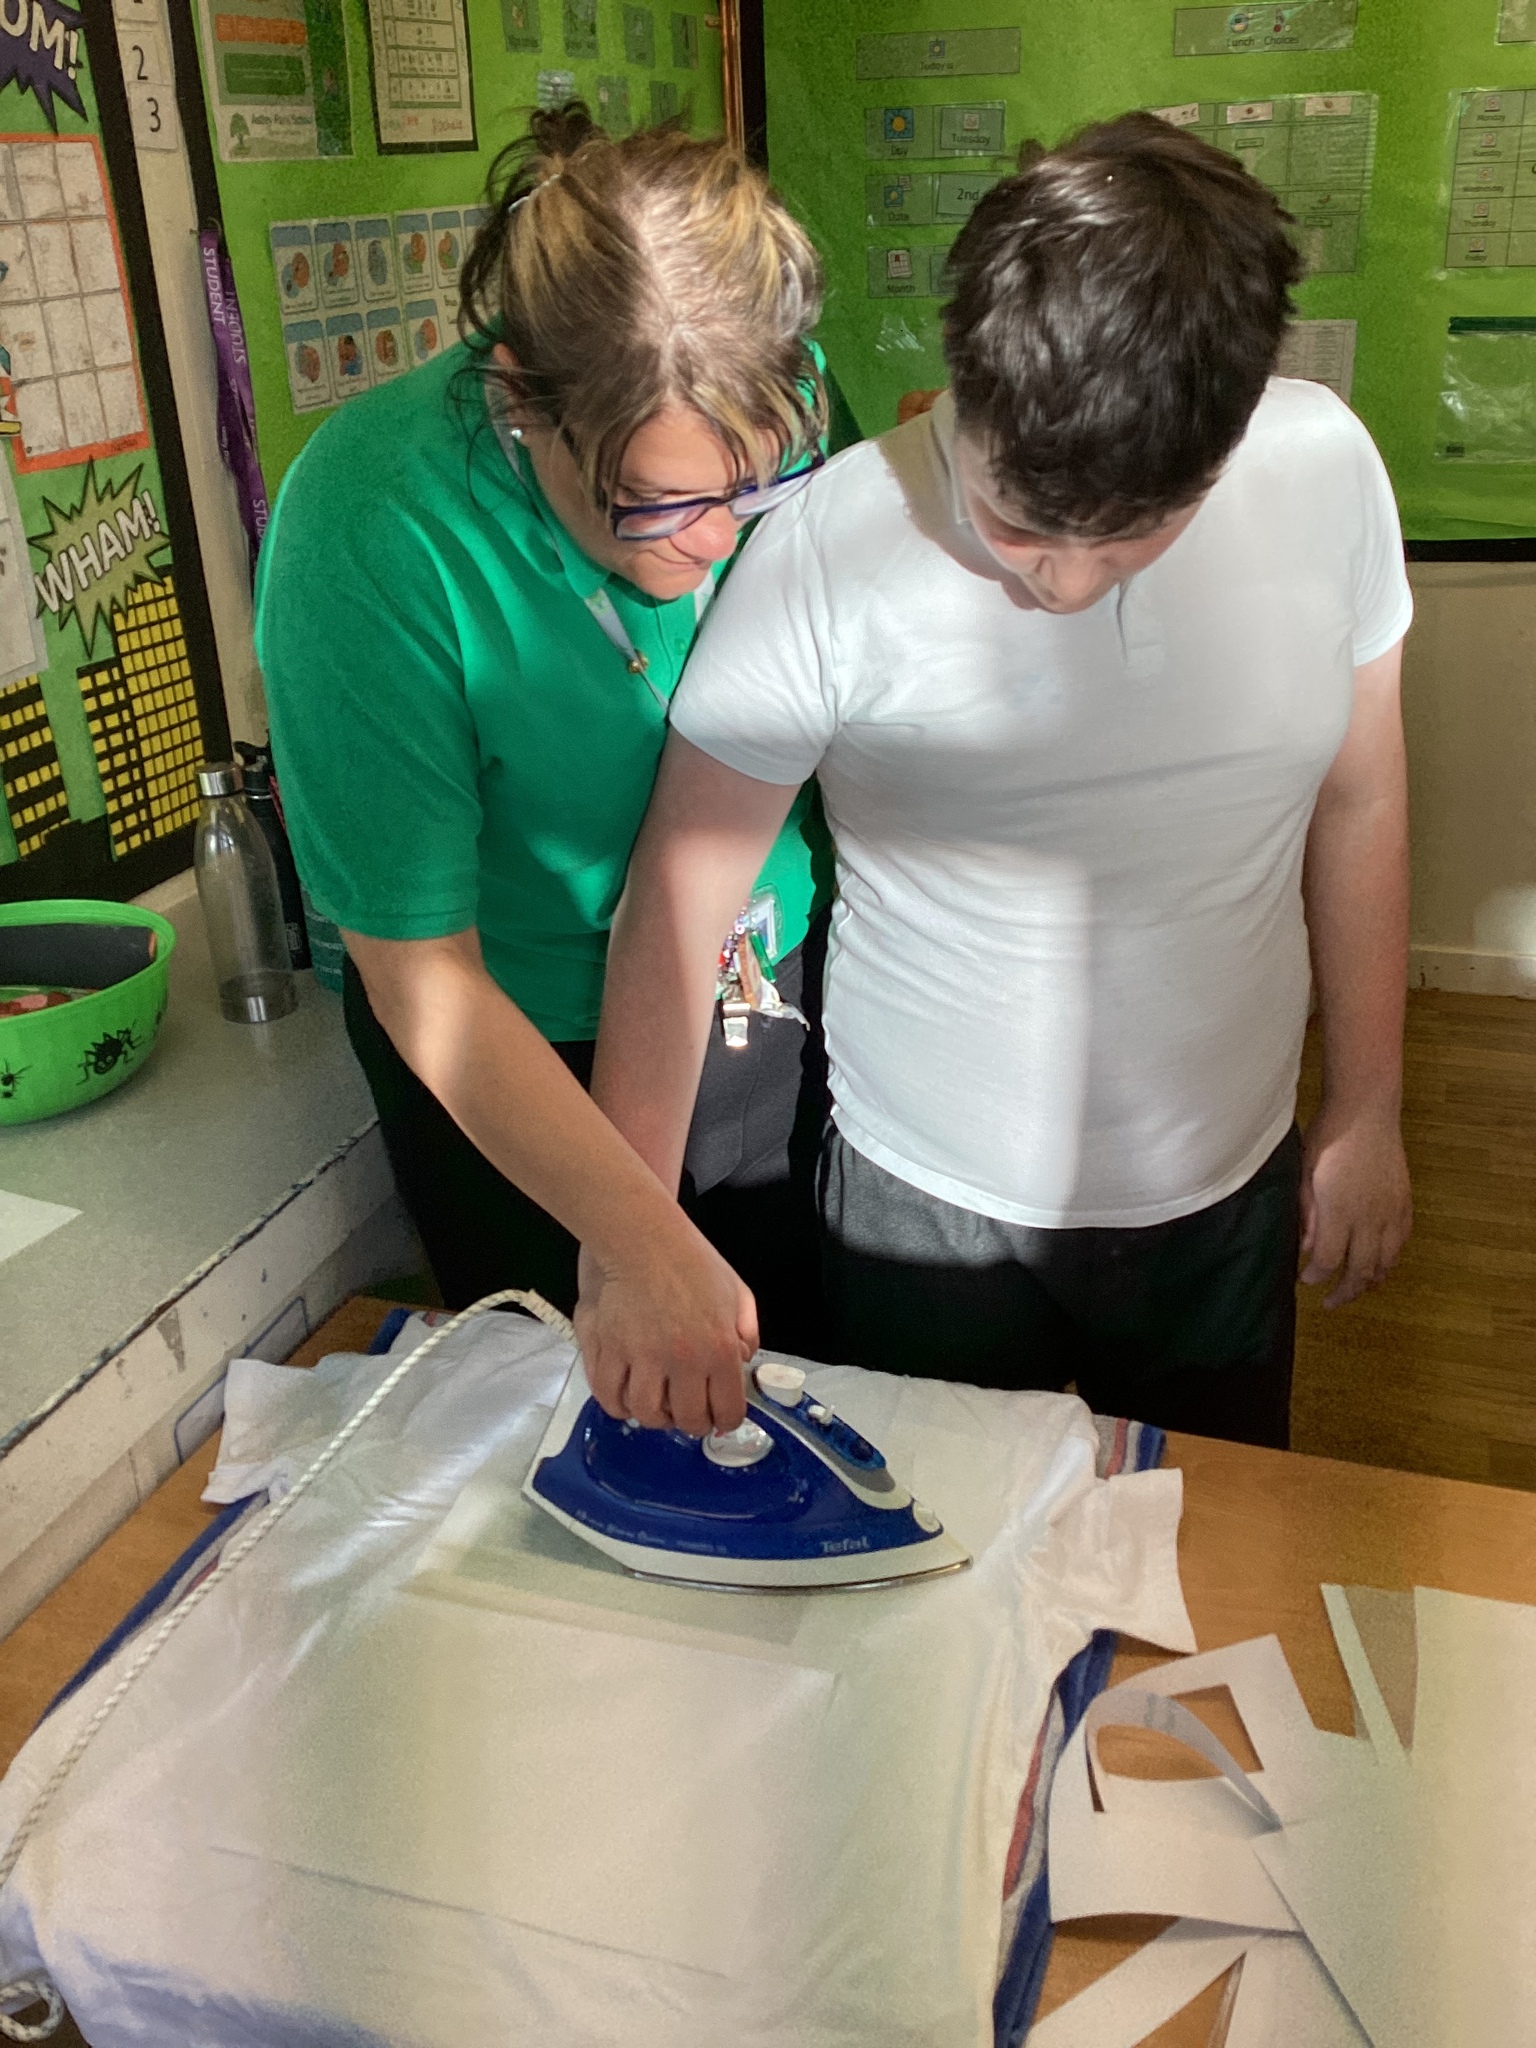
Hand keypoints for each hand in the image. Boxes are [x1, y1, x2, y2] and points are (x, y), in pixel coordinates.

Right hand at [574, 1212, 757, 1435]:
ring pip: (648, 1415)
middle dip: (691, 1423)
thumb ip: (748, 1333)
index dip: (724, 1421)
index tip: (719, 1419)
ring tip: (658, 1405)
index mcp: (719, 1349)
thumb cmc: (690, 1261)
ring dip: (655, 1417)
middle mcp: (683, 1361)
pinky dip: (618, 1405)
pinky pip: (610, 1396)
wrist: (643, 1238)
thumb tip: (743, 1362)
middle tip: (688, 1413)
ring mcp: (643, 1358)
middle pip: (687, 1420)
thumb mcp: (738, 1294)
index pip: (727, 1411)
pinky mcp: (610, 1351)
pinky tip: (627, 1397)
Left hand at [1299, 1103, 1411, 1308]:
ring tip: (1356, 1289)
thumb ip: (1306, 1214)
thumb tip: (1305, 1247)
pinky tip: (1379, 1263)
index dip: (1315, 1276)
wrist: (1367, 1112)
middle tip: (1330, 1302)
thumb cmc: (1329, 1138)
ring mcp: (1391, 1211)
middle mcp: (1369, 1217)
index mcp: (1339, 1210)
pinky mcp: (1405, 1203)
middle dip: (1344, 1292)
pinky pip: (1401, 1242)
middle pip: (1360, 1270)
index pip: (1327, 1259)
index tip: (1304, 1280)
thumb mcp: (1305, 1174)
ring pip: (1386, 1262)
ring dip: (1371, 1281)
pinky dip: (1390, 1260)